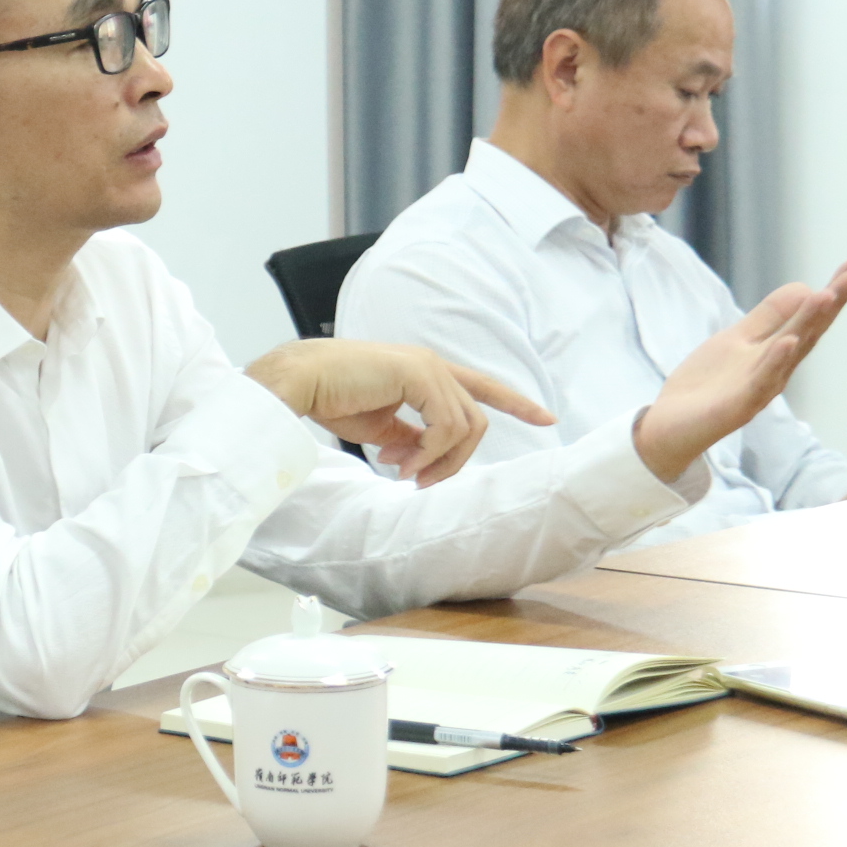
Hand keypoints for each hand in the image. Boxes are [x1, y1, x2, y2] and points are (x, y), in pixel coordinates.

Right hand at [245, 339, 556, 486]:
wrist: (300, 383)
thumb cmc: (332, 399)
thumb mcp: (381, 426)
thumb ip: (410, 437)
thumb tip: (421, 459)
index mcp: (426, 373)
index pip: (482, 386)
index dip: (516, 402)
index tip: (546, 418)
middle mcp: (433, 366)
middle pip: (476, 422)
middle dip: (454, 460)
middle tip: (415, 480)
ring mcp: (428, 367)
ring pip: (466, 427)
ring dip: (437, 460)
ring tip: (403, 472)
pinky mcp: (419, 374)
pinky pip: (446, 426)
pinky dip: (428, 452)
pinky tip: (400, 462)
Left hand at [632, 260, 846, 481]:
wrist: (672, 425)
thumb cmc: (707, 385)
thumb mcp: (737, 340)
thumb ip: (767, 318)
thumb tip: (803, 287)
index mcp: (777, 352)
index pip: (810, 316)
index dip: (833, 290)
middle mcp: (777, 368)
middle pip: (810, 330)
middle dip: (835, 301)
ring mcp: (760, 386)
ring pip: (791, 351)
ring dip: (809, 323)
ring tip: (828, 295)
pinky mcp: (739, 404)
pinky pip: (761, 380)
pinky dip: (775, 360)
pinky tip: (787, 342)